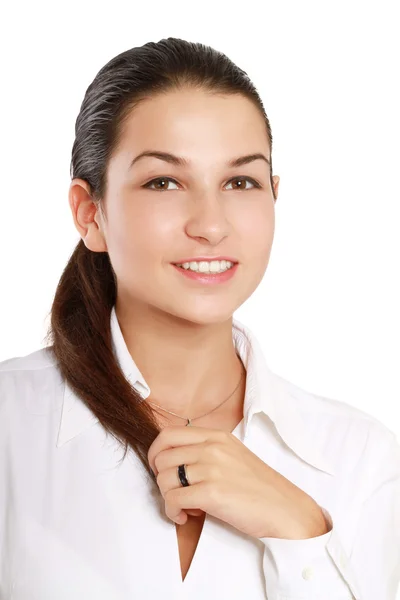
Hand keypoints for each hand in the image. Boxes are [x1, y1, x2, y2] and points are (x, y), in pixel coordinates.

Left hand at [147, 425, 329, 538]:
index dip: (156, 451)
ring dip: (167, 497)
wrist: (285, 509)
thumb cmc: (259, 487)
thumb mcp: (233, 455)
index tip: (159, 467)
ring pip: (164, 478)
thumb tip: (175, 461)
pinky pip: (173, 499)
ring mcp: (212, 469)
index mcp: (216, 436)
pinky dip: (173, 511)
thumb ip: (206, 451)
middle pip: (162, 456)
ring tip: (184, 506)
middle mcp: (212, 448)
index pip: (169, 433)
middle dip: (160, 477)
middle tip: (172, 491)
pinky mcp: (212, 493)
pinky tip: (186, 517)